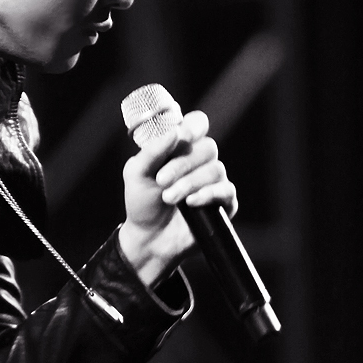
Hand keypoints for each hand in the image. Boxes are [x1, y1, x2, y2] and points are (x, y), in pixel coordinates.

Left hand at [117, 107, 236, 286]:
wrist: (147, 238)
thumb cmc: (142, 203)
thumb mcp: (136, 174)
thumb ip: (152, 152)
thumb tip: (175, 132)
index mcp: (180, 148)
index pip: (198, 125)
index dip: (194, 127)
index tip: (183, 136)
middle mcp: (200, 162)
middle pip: (207, 148)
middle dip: (182, 164)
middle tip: (161, 181)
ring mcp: (213, 182)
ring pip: (215, 170)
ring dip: (189, 183)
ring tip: (169, 198)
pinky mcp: (223, 204)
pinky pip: (226, 191)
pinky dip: (208, 194)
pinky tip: (192, 202)